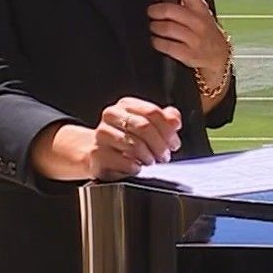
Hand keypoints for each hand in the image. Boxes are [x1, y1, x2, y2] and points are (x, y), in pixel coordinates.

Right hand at [33, 97, 182, 181]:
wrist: (98, 154)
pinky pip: (124, 162)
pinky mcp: (97, 154)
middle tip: (165, 156)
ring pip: (134, 144)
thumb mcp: (147, 125)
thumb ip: (165, 119)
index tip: (174, 143)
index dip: (168, 130)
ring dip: (149, 157)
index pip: (152, 112)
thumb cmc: (126, 139)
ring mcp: (102, 134)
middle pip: (144, 127)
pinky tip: (137, 167)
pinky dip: (136, 167)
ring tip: (151, 162)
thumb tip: (175, 120)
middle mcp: (111, 116)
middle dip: (160, 145)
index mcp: (126, 105)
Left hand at [146, 0, 230, 83]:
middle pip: (169, 9)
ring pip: (165, 28)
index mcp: (200, 7)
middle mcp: (199, 21)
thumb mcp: (199, 12)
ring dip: (154, 27)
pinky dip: (156, 42)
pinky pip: (165, 45)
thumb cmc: (205, 32)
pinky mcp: (188, 54)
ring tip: (154, 27)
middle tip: (151, 13)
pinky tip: (157, 40)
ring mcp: (194, 38)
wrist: (218, 56)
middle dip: (154, 11)